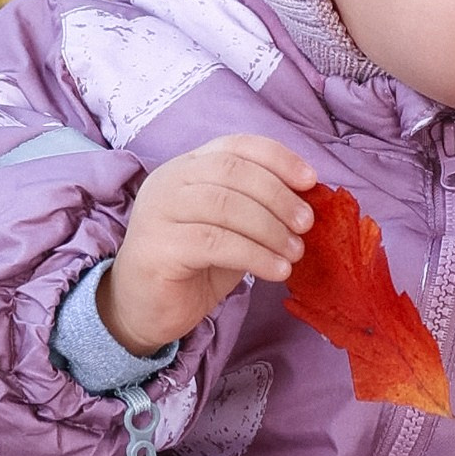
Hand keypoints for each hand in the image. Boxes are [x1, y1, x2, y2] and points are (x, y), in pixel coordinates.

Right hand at [96, 133, 317, 356]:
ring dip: (271, 228)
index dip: (278, 158)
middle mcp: (169, 181)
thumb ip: (258, 210)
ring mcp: (159, 211)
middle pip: (233, 171)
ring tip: (295, 252)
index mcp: (188, 167)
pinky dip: (255, 255)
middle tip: (306, 225)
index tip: (310, 181)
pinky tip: (276, 270)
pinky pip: (216, 243)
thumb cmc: (193, 267)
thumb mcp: (232, 230)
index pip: (236, 146)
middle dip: (279, 196)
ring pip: (226, 206)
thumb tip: (307, 203)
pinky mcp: (158, 247)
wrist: (144, 309)